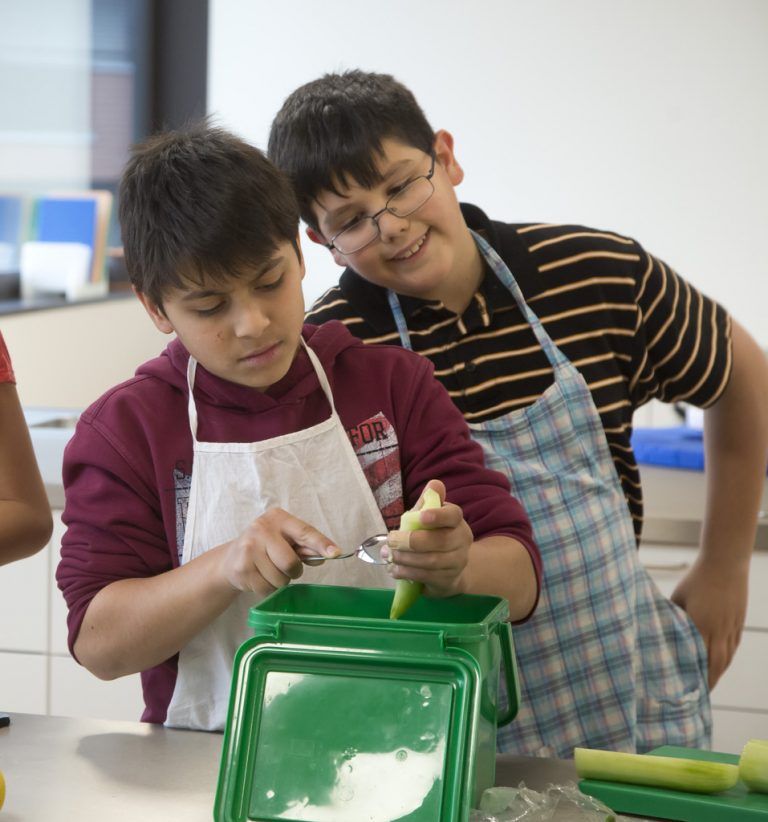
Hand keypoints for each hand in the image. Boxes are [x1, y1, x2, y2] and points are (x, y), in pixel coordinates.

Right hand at [217, 508, 340, 594]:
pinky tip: (259, 578)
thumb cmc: (265, 547)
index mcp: (278, 518)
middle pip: (290, 562)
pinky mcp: (241, 568)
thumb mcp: (285, 539)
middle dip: (293, 571)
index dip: (321, 544)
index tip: (336, 553)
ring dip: (280, 581)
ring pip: (279, 579)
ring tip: (269, 571)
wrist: (231, 558)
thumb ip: (306, 545)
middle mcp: (261, 529)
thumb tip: (329, 553)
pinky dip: (268, 589)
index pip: (304, 532)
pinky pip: (266, 589)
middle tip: (286, 567)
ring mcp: (249, 548)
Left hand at [384, 480, 472, 597]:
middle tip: (390, 541)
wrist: (449, 569)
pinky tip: (394, 570)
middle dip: (411, 541)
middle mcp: (462, 541)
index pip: (453, 515)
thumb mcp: (428, 518)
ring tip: (389, 555)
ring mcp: (458, 562)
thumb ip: (427, 502)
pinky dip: (407, 573)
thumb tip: (434, 484)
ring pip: (431, 561)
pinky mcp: (449, 580)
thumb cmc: (433, 537)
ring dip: (405, 559)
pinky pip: (427, 577)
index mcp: (456, 521)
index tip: (421, 516)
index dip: (438, 516)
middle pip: (440, 541)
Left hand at [671, 556, 748, 688]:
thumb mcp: (678, 597)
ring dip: (718, 673)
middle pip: (715, 664)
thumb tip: (663, 631)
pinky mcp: (738, 624)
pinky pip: (733, 648)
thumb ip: (673, 617)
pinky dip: (726, 659)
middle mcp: (718, 631)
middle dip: (708, 681)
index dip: (693, 674)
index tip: (687, 687)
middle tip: (699, 695)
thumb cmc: (696, 579)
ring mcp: (731, 628)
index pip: (697, 658)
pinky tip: (720, 665)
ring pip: (726, 658)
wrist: (726, 564)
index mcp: (700, 625)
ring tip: (709, 684)